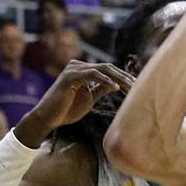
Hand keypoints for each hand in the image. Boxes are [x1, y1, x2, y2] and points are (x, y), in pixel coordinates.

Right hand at [16, 61, 134, 147]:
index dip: (123, 77)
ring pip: (103, 69)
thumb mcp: (90, 98)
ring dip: (119, 78)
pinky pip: (92, 74)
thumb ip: (101, 89)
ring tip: (130, 87)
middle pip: (108, 68)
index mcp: (84, 70)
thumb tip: (116, 84)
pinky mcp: (70, 76)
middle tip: (137, 86)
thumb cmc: (67, 110)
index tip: (137, 86)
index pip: (109, 70)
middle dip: (124, 77)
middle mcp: (78, 66)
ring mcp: (74, 69)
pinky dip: (105, 80)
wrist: (48, 119)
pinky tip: (115, 88)